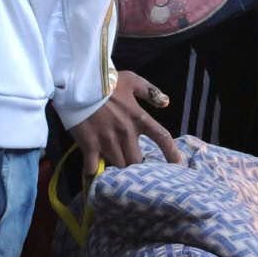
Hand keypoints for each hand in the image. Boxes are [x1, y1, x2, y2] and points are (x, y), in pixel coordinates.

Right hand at [68, 71, 183, 175]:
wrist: (79, 82)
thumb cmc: (106, 80)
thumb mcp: (132, 80)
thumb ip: (151, 92)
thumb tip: (166, 103)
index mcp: (139, 118)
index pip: (162, 137)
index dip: (172, 153)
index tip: (178, 165)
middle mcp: (126, 133)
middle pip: (137, 161)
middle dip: (136, 166)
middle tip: (132, 167)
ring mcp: (108, 141)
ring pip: (118, 167)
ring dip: (117, 169)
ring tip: (114, 173)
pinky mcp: (90, 146)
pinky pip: (94, 168)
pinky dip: (94, 174)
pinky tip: (93, 177)